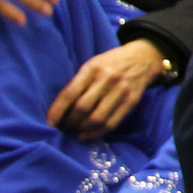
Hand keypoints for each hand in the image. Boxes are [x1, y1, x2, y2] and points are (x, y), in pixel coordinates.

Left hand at [47, 39, 168, 138]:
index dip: (57, 110)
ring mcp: (121, 90)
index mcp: (92, 68)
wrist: (142, 58)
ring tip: (74, 132)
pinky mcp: (131, 101)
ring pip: (97, 118)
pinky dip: (96, 133)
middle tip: (63, 127)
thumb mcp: (92, 64)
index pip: (70, 93)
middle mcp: (107, 79)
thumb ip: (79, 82)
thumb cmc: (111, 62)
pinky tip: (86, 135)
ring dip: (82, 129)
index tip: (49, 123)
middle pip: (82, 108)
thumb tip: (60, 109)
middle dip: (69, 122)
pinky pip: (112, 123)